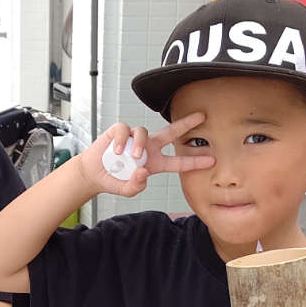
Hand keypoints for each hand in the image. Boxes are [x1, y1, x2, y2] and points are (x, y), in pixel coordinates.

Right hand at [76, 114, 211, 198]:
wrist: (93, 174)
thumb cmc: (114, 180)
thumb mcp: (127, 190)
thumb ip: (135, 186)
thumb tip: (142, 171)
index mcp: (155, 162)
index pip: (178, 161)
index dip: (194, 161)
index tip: (211, 160)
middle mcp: (148, 147)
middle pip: (171, 132)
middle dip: (186, 123)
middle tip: (201, 116)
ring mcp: (134, 138)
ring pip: (144, 132)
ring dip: (139, 144)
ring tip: (132, 156)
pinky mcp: (119, 132)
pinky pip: (125, 131)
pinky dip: (121, 141)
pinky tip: (116, 151)